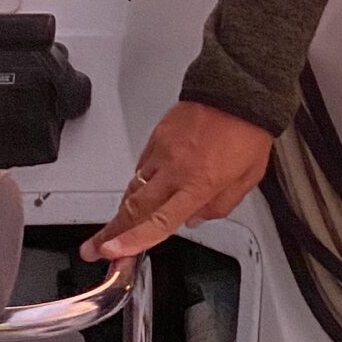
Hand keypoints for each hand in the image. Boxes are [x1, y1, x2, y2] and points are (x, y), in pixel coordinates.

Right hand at [83, 101, 274, 260]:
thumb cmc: (248, 130)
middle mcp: (176, 169)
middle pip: (135, 207)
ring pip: (134, 187)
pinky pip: (142, 165)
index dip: (134, 240)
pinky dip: (138, 182)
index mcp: (200, 183)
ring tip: (112, 228)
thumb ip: (221, 204)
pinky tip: (140, 191)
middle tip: (94, 248)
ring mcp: (162, 151)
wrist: (239, 88)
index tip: (113, 252)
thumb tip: (197, 218)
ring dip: (122, 210)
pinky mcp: (157, 136)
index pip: (160, 220)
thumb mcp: (248, 177)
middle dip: (111, 232)